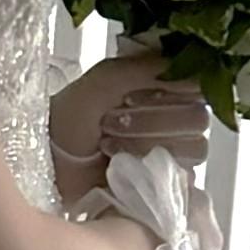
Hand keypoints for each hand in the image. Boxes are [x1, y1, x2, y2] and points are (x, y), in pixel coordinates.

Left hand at [51, 50, 214, 211]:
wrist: (49, 160)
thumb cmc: (71, 116)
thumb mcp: (106, 79)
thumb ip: (146, 68)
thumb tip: (184, 66)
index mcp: (165, 86)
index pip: (200, 84)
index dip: (173, 90)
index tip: (135, 95)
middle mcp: (176, 117)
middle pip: (198, 118)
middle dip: (151, 120)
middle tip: (111, 121)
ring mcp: (174, 152)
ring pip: (194, 147)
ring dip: (145, 144)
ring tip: (109, 144)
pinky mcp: (168, 183)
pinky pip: (185, 178)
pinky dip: (151, 172)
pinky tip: (120, 167)